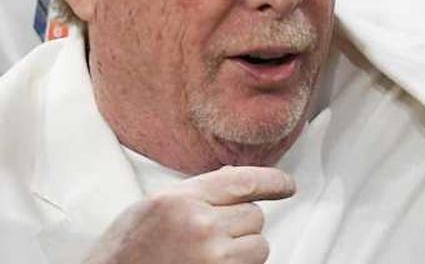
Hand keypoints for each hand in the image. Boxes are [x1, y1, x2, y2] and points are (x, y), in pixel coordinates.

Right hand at [83, 166, 294, 263]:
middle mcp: (200, 226)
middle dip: (241, 225)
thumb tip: (236, 181)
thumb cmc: (124, 253)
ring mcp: (212, 258)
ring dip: (244, 251)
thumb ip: (195, 193)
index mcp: (180, 200)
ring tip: (210, 256)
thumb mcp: (152, 208)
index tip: (287, 186)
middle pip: (254, 215)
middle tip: (213, 237)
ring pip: (259, 245)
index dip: (273, 182)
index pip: (244, 181)